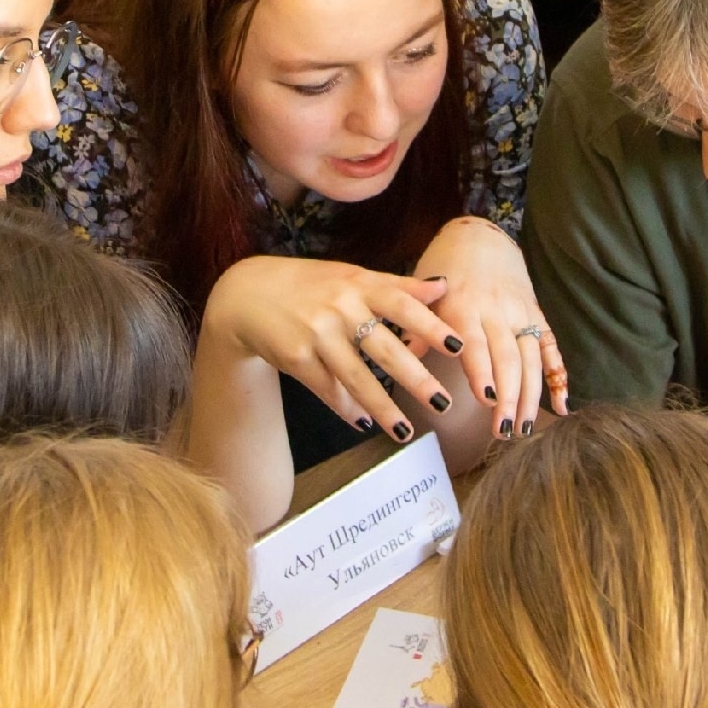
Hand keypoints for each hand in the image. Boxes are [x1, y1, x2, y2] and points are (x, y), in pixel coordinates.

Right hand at [199, 256, 459, 440]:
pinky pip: (327, 388)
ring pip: (356, 377)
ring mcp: (317, 333)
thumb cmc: (310, 285)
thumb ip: (399, 285)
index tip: (459, 346)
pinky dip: (346, 408)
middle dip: (415, 378)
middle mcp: (340, 307)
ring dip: (382, 408)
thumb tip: (445, 285)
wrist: (248, 294)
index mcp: (359, 284)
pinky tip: (364, 424)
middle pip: (384, 348)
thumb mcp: (353, 275)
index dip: (431, 325)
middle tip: (442, 402)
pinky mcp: (296, 356)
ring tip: (405, 432)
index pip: (403, 304)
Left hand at [413, 217, 565, 439]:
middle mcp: (496, 311)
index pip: (476, 343)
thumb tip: (402, 357)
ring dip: (531, 395)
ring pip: (531, 358)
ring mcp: (520, 314)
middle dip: (509, 395)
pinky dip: (559, 376)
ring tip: (524, 428)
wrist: (480, 238)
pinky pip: (551, 347)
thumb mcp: (424, 291)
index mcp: (465, 306)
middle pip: (508, 357)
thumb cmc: (445, 269)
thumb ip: (417, 326)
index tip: (487, 399)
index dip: (483, 371)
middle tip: (504, 431)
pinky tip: (560, 406)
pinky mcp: (536, 316)